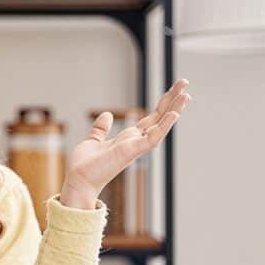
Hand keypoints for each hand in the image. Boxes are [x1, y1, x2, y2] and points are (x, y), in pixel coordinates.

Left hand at [60, 78, 190, 208]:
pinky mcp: (132, 151)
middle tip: (185, 83)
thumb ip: (101, 129)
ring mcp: (136, 147)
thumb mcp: (93, 141)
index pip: (151, 118)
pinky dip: (165, 125)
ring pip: (161, 125)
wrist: (78, 180)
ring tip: (186, 94)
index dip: (162, 104)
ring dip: (174, 110)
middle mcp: (135, 142)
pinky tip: (175, 113)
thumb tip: (107, 115)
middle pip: (159, 118)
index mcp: (128, 139)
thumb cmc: (85, 166)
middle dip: (172, 101)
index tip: (174, 90)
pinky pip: (153, 137)